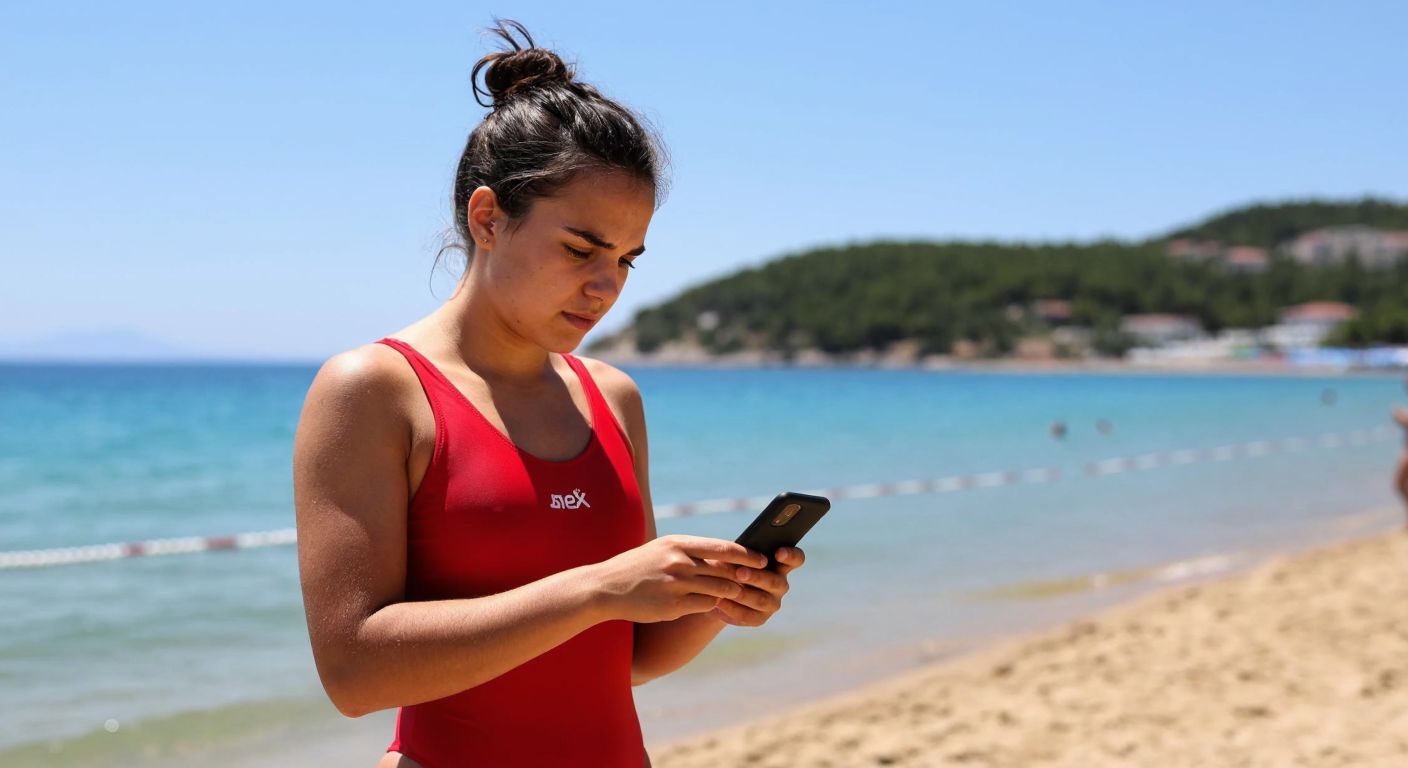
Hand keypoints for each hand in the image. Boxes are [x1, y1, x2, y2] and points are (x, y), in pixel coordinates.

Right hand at [592, 535, 766, 623]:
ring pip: (719, 589)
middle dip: (742, 577)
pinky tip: (712, 605)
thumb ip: (691, 551)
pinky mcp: (673, 606)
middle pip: (725, 570)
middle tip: (755, 581)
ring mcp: (676, 585)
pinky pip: (705, 605)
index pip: (722, 548)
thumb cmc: (638, 567)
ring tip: (735, 594)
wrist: (606, 587)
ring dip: (730, 593)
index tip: (762, 559)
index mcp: (678, 544)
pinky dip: (713, 605)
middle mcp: (679, 562)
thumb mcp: (663, 549)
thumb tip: (723, 555)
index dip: (746, 555)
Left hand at [710, 546, 804, 626]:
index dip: (790, 555)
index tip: (779, 552)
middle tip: (739, 573)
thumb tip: (736, 550)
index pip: (796, 559)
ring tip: (726, 588)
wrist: (718, 589)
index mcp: (780, 565)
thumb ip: (743, 553)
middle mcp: (780, 584)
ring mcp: (772, 603)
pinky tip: (720, 602)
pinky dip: (733, 609)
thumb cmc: (731, 565)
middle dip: (756, 577)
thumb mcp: (738, 556)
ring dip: (744, 594)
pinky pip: (748, 615)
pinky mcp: (759, 618)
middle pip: (775, 581)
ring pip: (762, 600)